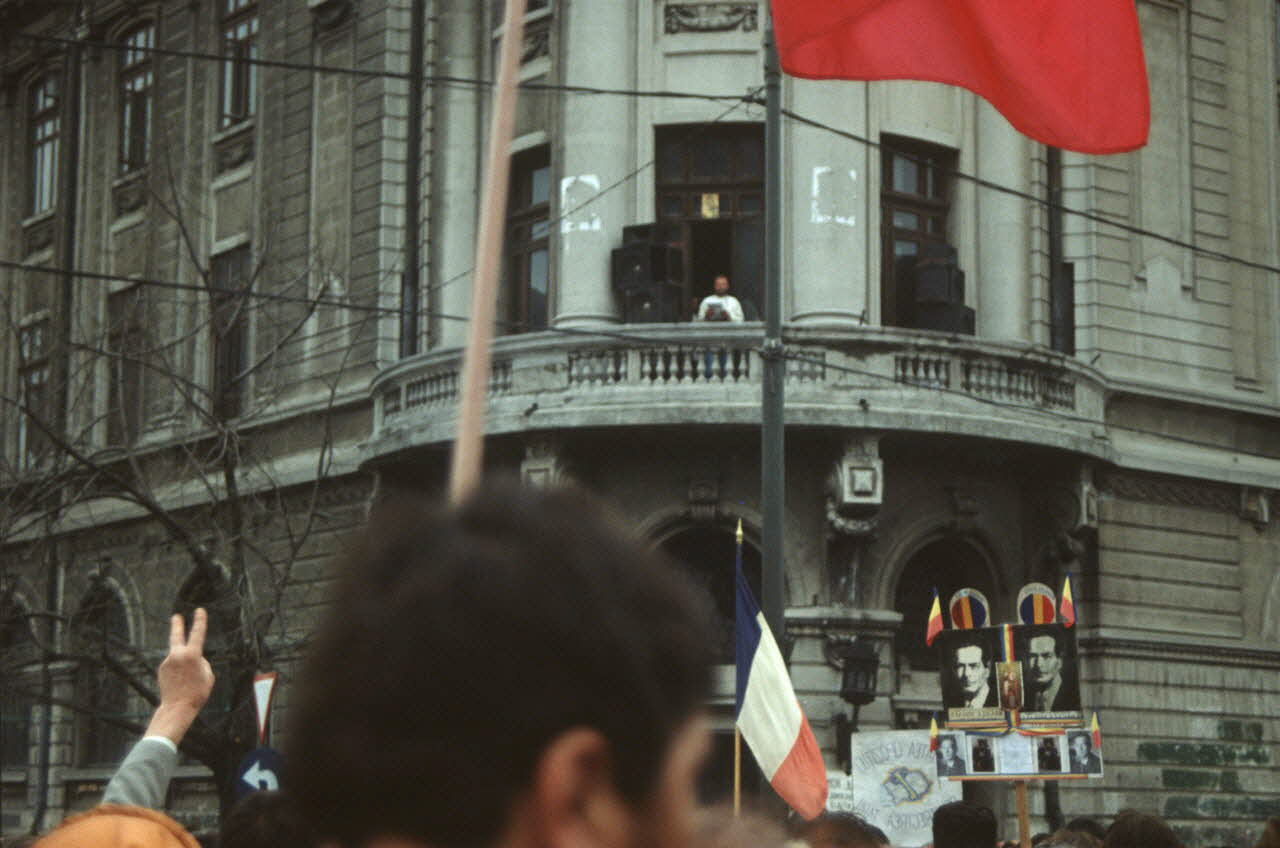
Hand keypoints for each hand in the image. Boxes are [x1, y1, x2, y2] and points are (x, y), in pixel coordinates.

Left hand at [145, 608, 215, 743]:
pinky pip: (173, 666)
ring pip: (178, 656)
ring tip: (187, 679)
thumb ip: (202, 662)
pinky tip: (180, 682)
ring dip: (183, 663)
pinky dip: (178, 671)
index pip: (197, 633)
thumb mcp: (208, 676)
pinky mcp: (161, 669)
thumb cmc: (197, 693)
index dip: (200, 621)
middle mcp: (177, 655)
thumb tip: (195, 658)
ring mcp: (167, 662)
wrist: (177, 707)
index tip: (199, 611)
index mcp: (192, 655)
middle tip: (176, 616)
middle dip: (177, 625)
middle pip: (176, 636)